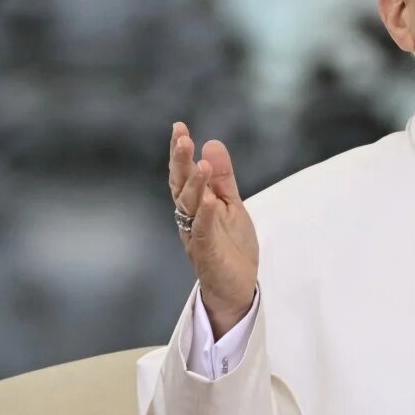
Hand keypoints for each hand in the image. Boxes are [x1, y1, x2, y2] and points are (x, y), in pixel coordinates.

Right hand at [170, 122, 258, 336]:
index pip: (183, 175)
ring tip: (200, 163)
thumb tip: (212, 143)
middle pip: (181, 186)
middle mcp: (190, 218)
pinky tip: (210, 200)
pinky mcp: (208, 253)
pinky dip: (206, 215)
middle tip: (181, 137)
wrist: (235, 287)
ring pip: (190, 207)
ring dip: (194, 185)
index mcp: (194, 205)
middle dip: (180, 162)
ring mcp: (197, 235)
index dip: (179, 153)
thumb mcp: (230, 205)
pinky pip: (204, 232)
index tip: (179, 127)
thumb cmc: (230, 246)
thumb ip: (223, 178)